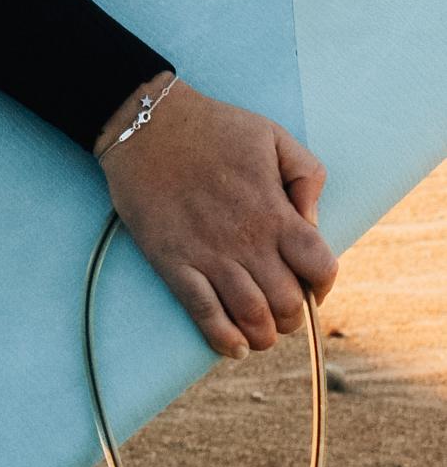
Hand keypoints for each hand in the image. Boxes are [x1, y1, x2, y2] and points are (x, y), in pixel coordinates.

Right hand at [94, 73, 338, 358]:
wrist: (144, 123)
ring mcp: (208, 254)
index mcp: (274, 210)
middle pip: (289, 306)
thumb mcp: (271, 135)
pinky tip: (234, 343)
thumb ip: (305, 175)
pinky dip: (224, 340)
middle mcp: (246, 239)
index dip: (323, 284)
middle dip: (293, 316)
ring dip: (263, 334)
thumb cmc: (211, 126)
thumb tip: (312, 221)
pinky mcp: (173, 262)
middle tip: (282, 306)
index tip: (311, 282)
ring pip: (252, 320)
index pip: (321, 268)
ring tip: (260, 327)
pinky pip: (205, 315)